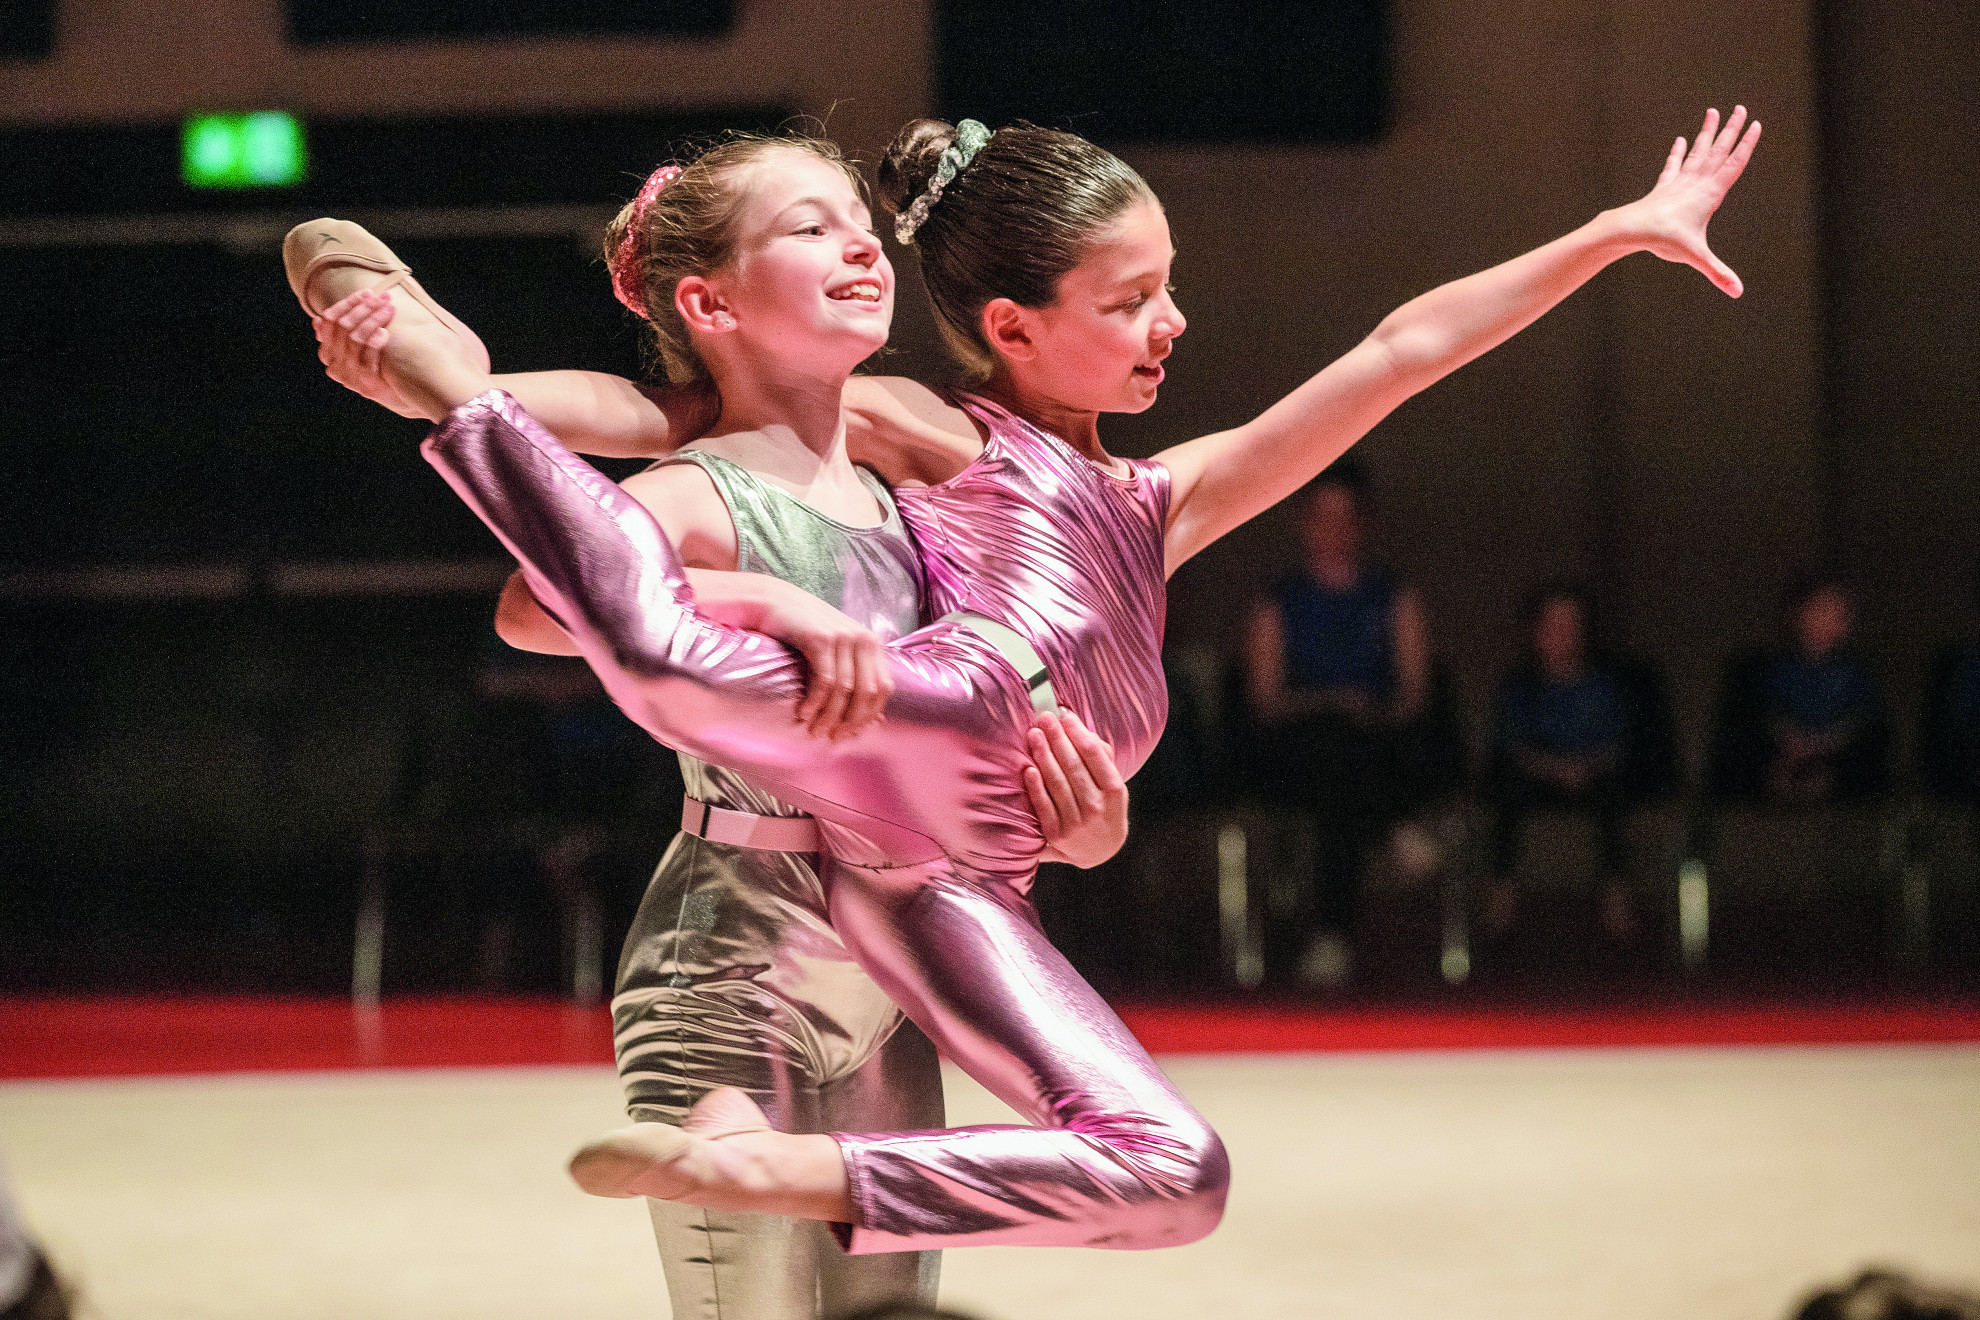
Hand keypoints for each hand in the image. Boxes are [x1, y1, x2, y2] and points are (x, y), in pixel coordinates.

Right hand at [313, 289, 426, 417]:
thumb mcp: (356, 350)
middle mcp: (334, 365)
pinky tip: (384, 332)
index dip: (348, 304)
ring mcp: (349, 376)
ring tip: (389, 309)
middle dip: (364, 308)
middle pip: (343, 327)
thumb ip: (341, 335)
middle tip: (383, 297)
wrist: (397, 397)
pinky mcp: (366, 385)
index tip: (367, 292)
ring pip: (355, 339)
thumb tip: (317, 320)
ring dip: (373, 320)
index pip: (329, 320)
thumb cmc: (377, 367)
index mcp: (328, 353)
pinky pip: (367, 358)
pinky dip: (375, 342)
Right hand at [750, 580, 892, 740]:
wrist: (774, 601)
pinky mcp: (820, 639)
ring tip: (815, 730)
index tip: (851, 733)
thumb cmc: (804, 629)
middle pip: (867, 693)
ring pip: (845, 690)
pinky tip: (804, 713)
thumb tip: (875, 717)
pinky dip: (816, 702)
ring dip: (830, 716)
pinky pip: (825, 681)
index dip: (869, 715)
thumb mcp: (837, 647)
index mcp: (872, 643)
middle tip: (833, 737)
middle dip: (851, 720)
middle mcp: (862, 638)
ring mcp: (842, 637)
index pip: (883, 688)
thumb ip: (855, 672)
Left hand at [1026, 710, 1129, 868]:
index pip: (1094, 755)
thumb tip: (1082, 731)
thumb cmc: (1105, 809)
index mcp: (1114, 791)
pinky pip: (1043, 805)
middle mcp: (1096, 807)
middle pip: (1073, 765)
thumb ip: (1102, 759)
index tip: (1065, 716)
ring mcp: (1075, 822)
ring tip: (1034, 734)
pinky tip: (1029, 768)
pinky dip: (1036, 786)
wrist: (1101, 852)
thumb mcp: (1113, 786)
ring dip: (1043, 755)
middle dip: (1057, 738)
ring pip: (1057, 782)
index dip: (1078, 732)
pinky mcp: (1056, 833)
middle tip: (1044, 718)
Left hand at [1620, 106, 1762, 297]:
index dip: (1745, 144)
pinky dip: (1678, 153)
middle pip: (1718, 151)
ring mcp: (1679, 183)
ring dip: (1707, 133)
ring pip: (1697, 152)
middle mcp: (1696, 183)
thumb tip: (1737, 292)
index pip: (1733, 163)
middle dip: (1730, 130)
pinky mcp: (1663, 188)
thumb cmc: (1664, 240)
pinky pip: (1674, 165)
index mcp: (1709, 193)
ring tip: (1713, 112)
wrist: (1630, 229)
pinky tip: (1681, 141)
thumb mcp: (1695, 257)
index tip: (1755, 123)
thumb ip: (1717, 273)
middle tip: (1740, 107)